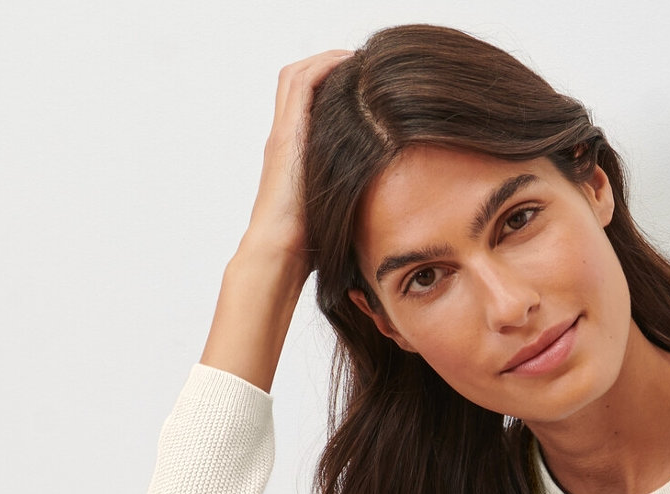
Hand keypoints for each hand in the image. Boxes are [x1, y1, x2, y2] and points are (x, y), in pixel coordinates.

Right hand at [239, 49, 352, 266]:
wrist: (279, 256)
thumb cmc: (309, 245)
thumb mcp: (338, 208)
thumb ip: (352, 191)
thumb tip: (390, 196)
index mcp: (294, 154)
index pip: (305, 103)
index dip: (330, 84)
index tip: (363, 84)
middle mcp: (284, 139)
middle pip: (298, 80)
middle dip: (328, 65)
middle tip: (361, 64)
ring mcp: (283, 135)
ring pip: (296, 75)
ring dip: (327, 60)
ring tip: (357, 60)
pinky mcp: (286, 137)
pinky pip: (302, 83)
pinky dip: (324, 67)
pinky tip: (350, 67)